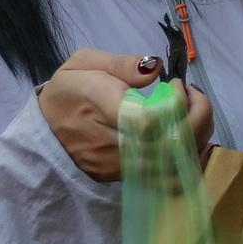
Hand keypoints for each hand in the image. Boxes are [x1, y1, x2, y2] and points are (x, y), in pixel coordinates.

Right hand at [39, 49, 213, 181]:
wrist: (44, 132)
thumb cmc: (68, 92)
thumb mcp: (84, 63)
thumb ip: (122, 64)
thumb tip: (155, 68)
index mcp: (101, 108)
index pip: (148, 121)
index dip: (176, 104)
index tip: (177, 85)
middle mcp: (113, 145)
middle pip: (170, 145)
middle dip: (198, 116)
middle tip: (193, 95)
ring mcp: (121, 168)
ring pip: (176, 164)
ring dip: (198, 136)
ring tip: (192, 112)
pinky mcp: (127, 180)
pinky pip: (169, 177)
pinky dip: (188, 156)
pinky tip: (186, 134)